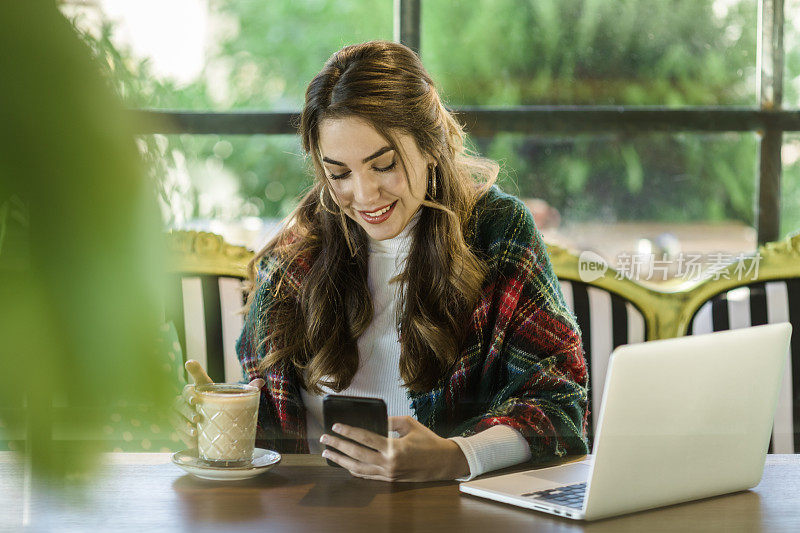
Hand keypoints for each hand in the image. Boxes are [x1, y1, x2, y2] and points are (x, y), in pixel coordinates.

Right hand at [170, 360, 263, 448]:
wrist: (214, 427)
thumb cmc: (223, 407)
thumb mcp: (235, 398)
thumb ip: (247, 390)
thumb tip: (261, 381)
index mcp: (203, 388)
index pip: (197, 376)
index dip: (194, 369)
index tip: (190, 363)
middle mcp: (189, 398)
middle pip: (184, 395)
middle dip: (188, 400)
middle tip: (196, 408)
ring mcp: (182, 412)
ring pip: (177, 413)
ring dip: (184, 421)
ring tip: (195, 430)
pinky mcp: (180, 427)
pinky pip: (177, 429)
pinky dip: (184, 434)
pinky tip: (192, 439)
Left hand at [320, 415, 469, 481]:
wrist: (443, 462)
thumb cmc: (428, 441)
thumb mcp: (409, 424)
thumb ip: (389, 421)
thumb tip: (373, 420)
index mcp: (393, 448)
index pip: (364, 438)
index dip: (348, 432)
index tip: (335, 426)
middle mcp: (388, 463)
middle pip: (356, 454)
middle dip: (337, 446)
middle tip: (324, 439)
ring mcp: (388, 474)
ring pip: (357, 468)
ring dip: (340, 460)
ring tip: (328, 453)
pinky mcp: (389, 479)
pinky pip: (367, 475)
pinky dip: (353, 469)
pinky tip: (345, 464)